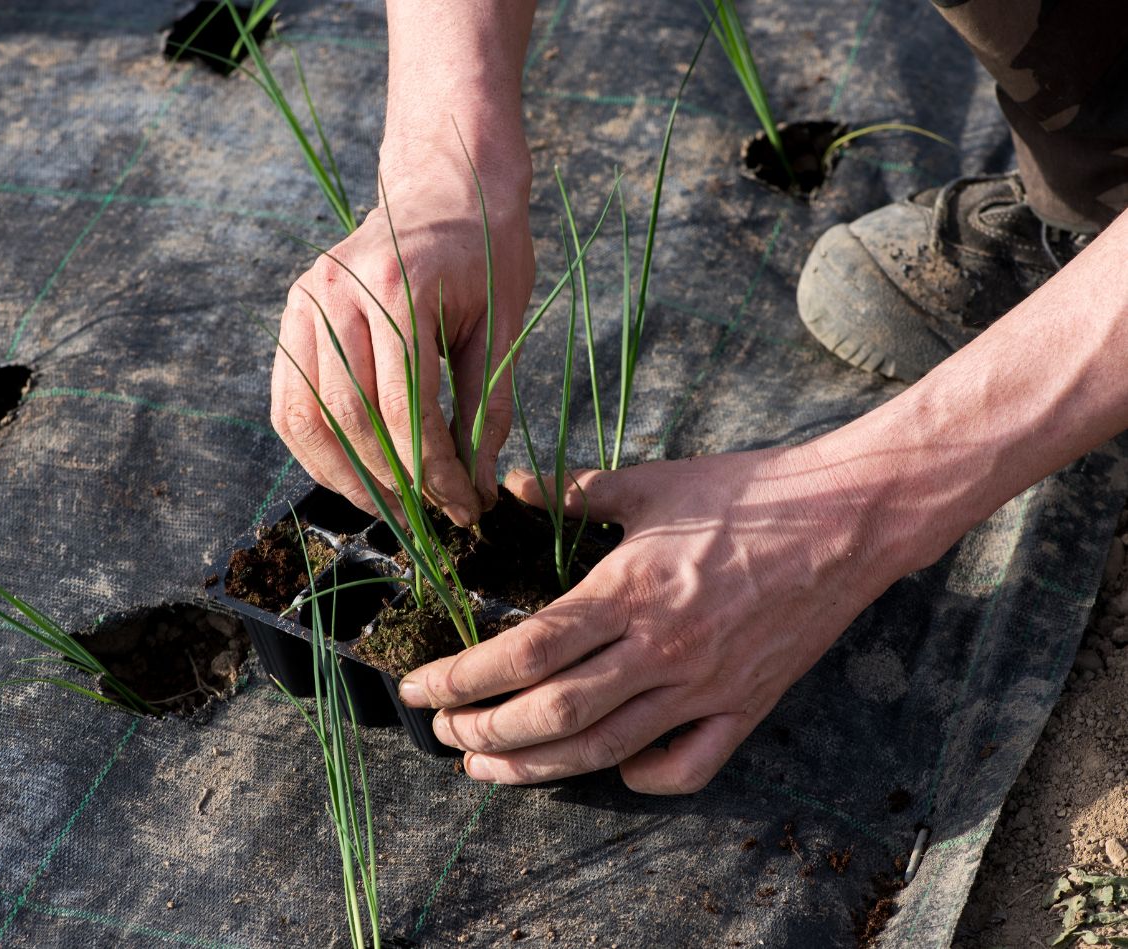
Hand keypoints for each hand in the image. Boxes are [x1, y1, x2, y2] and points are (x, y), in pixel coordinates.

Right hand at [271, 150, 533, 525]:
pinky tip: (350, 473)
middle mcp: (338, 291)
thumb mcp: (502, 325)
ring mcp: (306, 300)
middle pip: (353, 418)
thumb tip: (474, 487)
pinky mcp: (292, 312)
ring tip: (389, 506)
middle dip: (393, 481)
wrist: (447, 187)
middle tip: (430, 516)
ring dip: (346, 475)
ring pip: (309, 416)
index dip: (433, 471)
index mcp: (397, 289)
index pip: (407, 408)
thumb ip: (484, 407)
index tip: (463, 508)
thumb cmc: (486, 254)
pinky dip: (314, 447)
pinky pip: (288, 399)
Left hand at [397, 444, 906, 793]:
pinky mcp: (748, 705)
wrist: (850, 516)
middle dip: (484, 733)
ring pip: (607, 748)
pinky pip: (690, 764)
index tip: (421, 688)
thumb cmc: (748, 493)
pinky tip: (609, 770)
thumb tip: (511, 487)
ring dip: (537, 768)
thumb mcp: (652, 481)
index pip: (526, 650)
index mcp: (630, 591)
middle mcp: (663, 649)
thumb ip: (575, 491)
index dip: (463, 677)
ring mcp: (707, 685)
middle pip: (554, 713)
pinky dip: (643, 776)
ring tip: (488, 770)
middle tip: (444, 734)